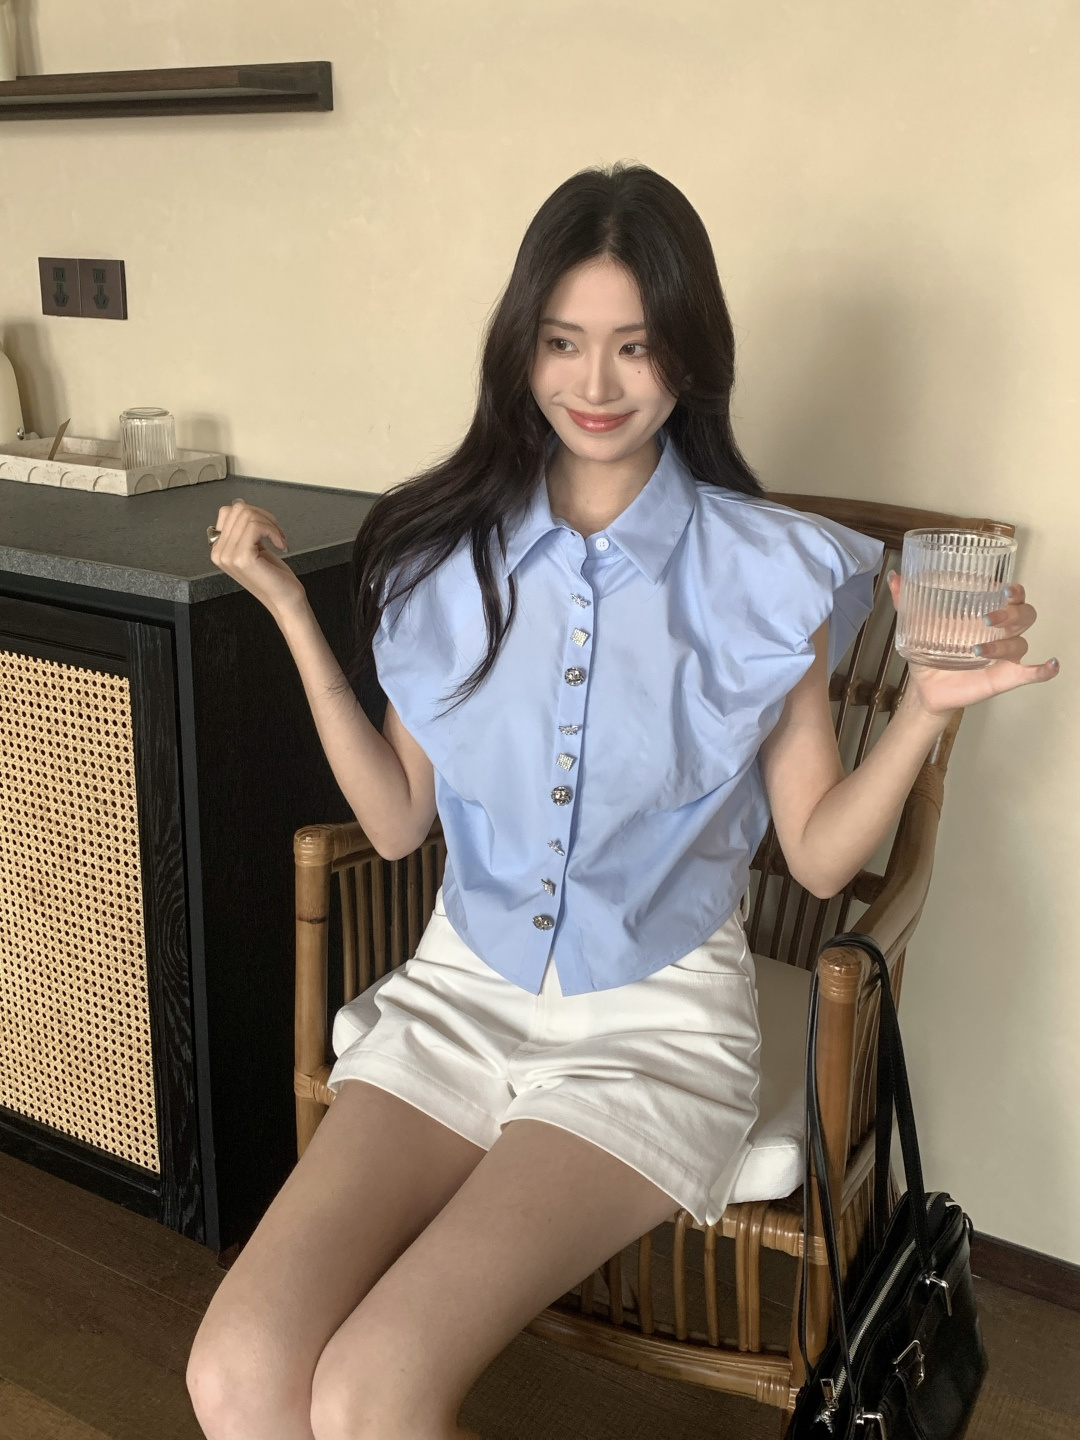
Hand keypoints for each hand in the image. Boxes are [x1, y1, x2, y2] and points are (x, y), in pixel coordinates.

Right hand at [208, 500, 307, 619]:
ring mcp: (227, 555)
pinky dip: (273, 531)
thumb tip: (239, 504)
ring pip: (248, 515)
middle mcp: (218, 552)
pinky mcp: (241, 557)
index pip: (228, 511)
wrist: (285, 600)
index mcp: (218, 548)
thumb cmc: (272, 575)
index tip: (269, 530)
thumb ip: (242, 529)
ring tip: (280, 540)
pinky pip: (256, 526)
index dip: (254, 514)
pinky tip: (281, 545)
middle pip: (238, 510)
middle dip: (264, 517)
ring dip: (271, 524)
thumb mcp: (254, 546)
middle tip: (277, 535)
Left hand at [886, 571, 1058, 717]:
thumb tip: (895, 578)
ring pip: (1020, 642)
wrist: (925, 687)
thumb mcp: (916, 625)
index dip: (1013, 589)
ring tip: (978, 650)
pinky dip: (1043, 670)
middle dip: (1011, 613)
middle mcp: (1000, 632)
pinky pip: (1032, 673)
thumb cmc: (929, 652)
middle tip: (988, 618)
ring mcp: (1004, 655)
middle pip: (1024, 614)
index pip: (1010, 595)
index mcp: (984, 614)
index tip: (1003, 588)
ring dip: (1004, 645)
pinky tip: (1049, 666)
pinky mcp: (1004, 677)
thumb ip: (907, 602)